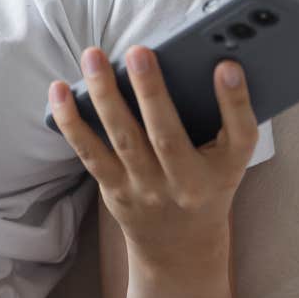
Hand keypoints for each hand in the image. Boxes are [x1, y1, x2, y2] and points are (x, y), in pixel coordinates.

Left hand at [48, 45, 258, 271]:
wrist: (181, 246)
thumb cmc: (206, 185)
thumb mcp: (228, 159)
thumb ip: (225, 116)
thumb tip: (211, 61)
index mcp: (223, 171)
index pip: (239, 135)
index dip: (235, 101)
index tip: (227, 66)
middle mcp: (186, 184)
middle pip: (168, 136)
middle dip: (152, 92)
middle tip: (138, 51)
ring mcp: (146, 189)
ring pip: (123, 138)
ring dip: (104, 95)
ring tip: (93, 57)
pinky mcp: (114, 190)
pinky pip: (90, 153)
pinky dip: (72, 121)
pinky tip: (59, 90)